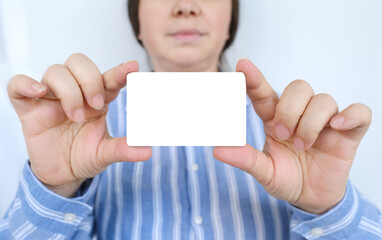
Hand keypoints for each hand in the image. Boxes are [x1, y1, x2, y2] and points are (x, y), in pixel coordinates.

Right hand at [8, 53, 151, 196]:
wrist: (61, 174)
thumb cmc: (83, 157)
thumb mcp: (104, 154)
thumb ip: (123, 149)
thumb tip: (147, 151)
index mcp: (97, 100)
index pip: (108, 78)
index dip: (120, 71)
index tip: (133, 67)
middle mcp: (75, 93)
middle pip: (79, 63)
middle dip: (89, 80)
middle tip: (96, 105)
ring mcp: (51, 98)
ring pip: (55, 71)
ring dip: (68, 91)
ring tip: (74, 116)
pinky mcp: (29, 109)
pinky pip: (18, 85)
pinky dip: (26, 84)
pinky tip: (39, 93)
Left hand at [213, 58, 371, 213]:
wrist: (312, 198)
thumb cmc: (287, 179)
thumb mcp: (264, 172)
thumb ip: (245, 159)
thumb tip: (218, 150)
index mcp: (275, 120)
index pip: (264, 93)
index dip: (254, 79)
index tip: (242, 65)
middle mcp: (300, 115)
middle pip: (298, 87)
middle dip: (290, 110)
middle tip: (284, 135)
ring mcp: (325, 122)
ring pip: (323, 99)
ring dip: (311, 123)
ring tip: (305, 145)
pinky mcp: (348, 132)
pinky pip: (359, 112)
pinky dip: (351, 115)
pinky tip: (338, 126)